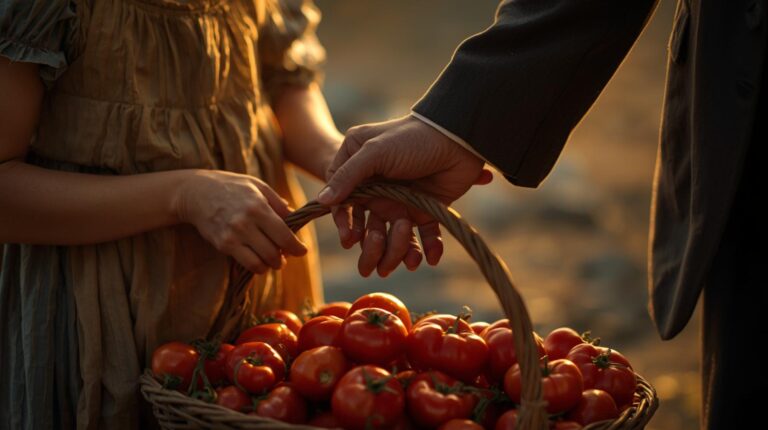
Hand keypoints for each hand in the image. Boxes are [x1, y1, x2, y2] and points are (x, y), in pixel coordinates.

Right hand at [175, 170, 306, 272]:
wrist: (196, 192)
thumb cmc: (231, 186)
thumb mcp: (258, 186)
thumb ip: (278, 203)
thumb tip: (295, 218)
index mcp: (258, 207)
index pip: (284, 235)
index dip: (297, 247)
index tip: (302, 251)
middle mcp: (246, 223)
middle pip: (274, 252)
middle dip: (284, 258)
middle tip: (286, 256)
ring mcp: (233, 236)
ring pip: (261, 263)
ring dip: (271, 265)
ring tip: (273, 260)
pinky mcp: (223, 245)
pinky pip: (246, 264)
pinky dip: (257, 266)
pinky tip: (259, 260)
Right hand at [320, 115, 491, 275]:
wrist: (459, 138)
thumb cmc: (412, 139)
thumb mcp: (375, 151)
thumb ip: (348, 176)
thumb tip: (322, 201)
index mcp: (359, 168)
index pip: (343, 202)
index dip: (344, 223)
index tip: (349, 239)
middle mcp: (377, 187)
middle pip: (367, 227)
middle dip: (372, 248)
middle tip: (376, 263)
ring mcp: (401, 200)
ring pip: (392, 237)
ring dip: (399, 251)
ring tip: (410, 259)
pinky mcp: (425, 210)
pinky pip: (423, 236)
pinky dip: (428, 249)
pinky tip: (431, 257)